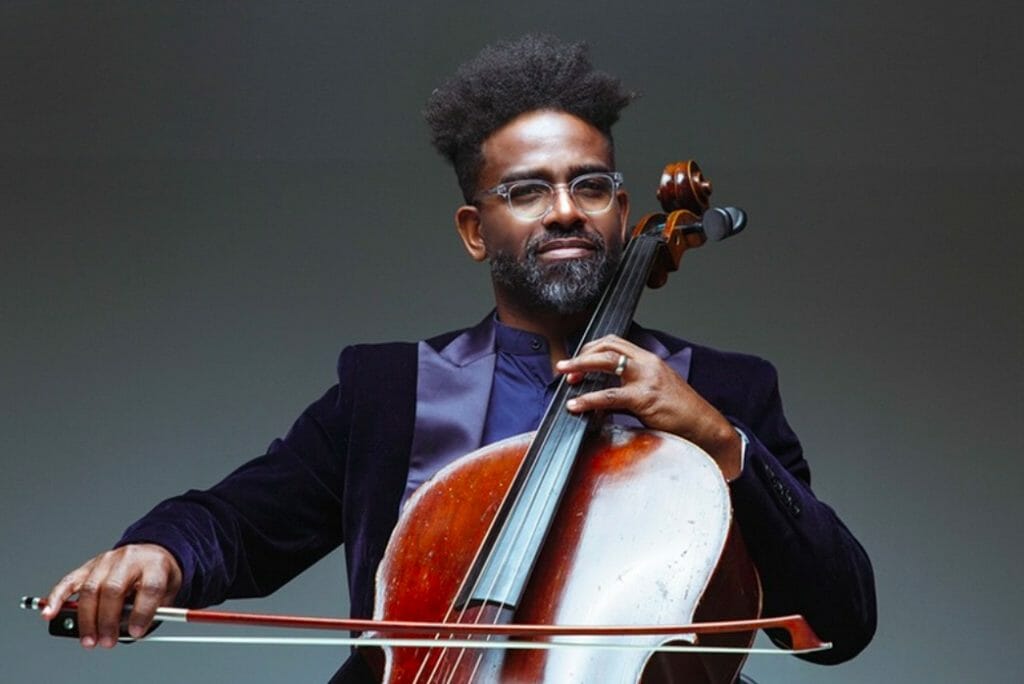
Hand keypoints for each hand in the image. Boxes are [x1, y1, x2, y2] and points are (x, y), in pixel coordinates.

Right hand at [42, 543, 181, 647]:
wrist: (150, 552)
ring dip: (87, 619)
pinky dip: (56, 598)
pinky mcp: (88, 566)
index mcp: (154, 565)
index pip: (149, 588)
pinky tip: (50, 613)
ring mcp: (106, 561)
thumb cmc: (158, 574)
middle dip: (108, 620)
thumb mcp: (167, 591)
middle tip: (107, 641)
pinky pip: (69, 582)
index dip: (142, 612)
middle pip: (113, 588)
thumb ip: (152, 610)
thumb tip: (128, 631)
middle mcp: (129, 559)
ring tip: (89, 640)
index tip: (136, 632)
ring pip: (90, 589)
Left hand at [557, 335, 742, 479]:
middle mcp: (648, 363)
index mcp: (649, 360)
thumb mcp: (654, 392)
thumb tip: (602, 398)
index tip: (578, 362)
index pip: (615, 342)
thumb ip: (631, 388)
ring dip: (581, 367)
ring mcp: (647, 379)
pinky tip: (577, 405)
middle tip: (564, 368)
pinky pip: (611, 396)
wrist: (705, 427)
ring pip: (607, 362)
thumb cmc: (680, 413)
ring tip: (565, 377)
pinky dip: (589, 399)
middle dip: (582, 354)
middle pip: (608, 346)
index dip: (592, 348)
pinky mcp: (645, 398)